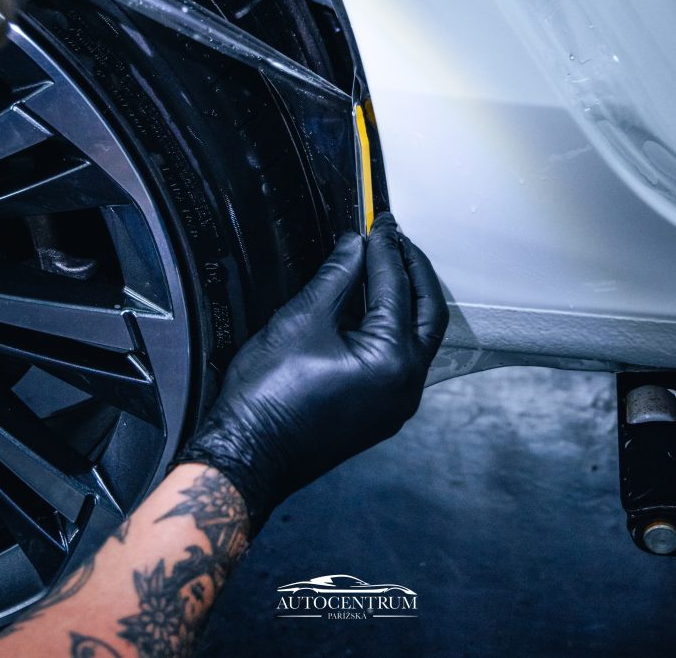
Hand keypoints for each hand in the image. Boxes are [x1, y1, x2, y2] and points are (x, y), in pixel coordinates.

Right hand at [175, 213, 447, 534]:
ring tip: (387, 264)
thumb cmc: (268, 393)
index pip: (396, 286)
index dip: (386, 247)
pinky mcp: (384, 411)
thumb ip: (337, 276)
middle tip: (395, 238)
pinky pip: (404, 359)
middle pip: (428, 311)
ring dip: (409, 298)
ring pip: (420, 336)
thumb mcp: (302, 320)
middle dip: (413, 269)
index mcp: (392, 358)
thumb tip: (355, 244)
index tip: (379, 221)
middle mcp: (408, 383)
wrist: (248, 454)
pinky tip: (375, 305)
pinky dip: (397, 326)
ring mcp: (399, 401)